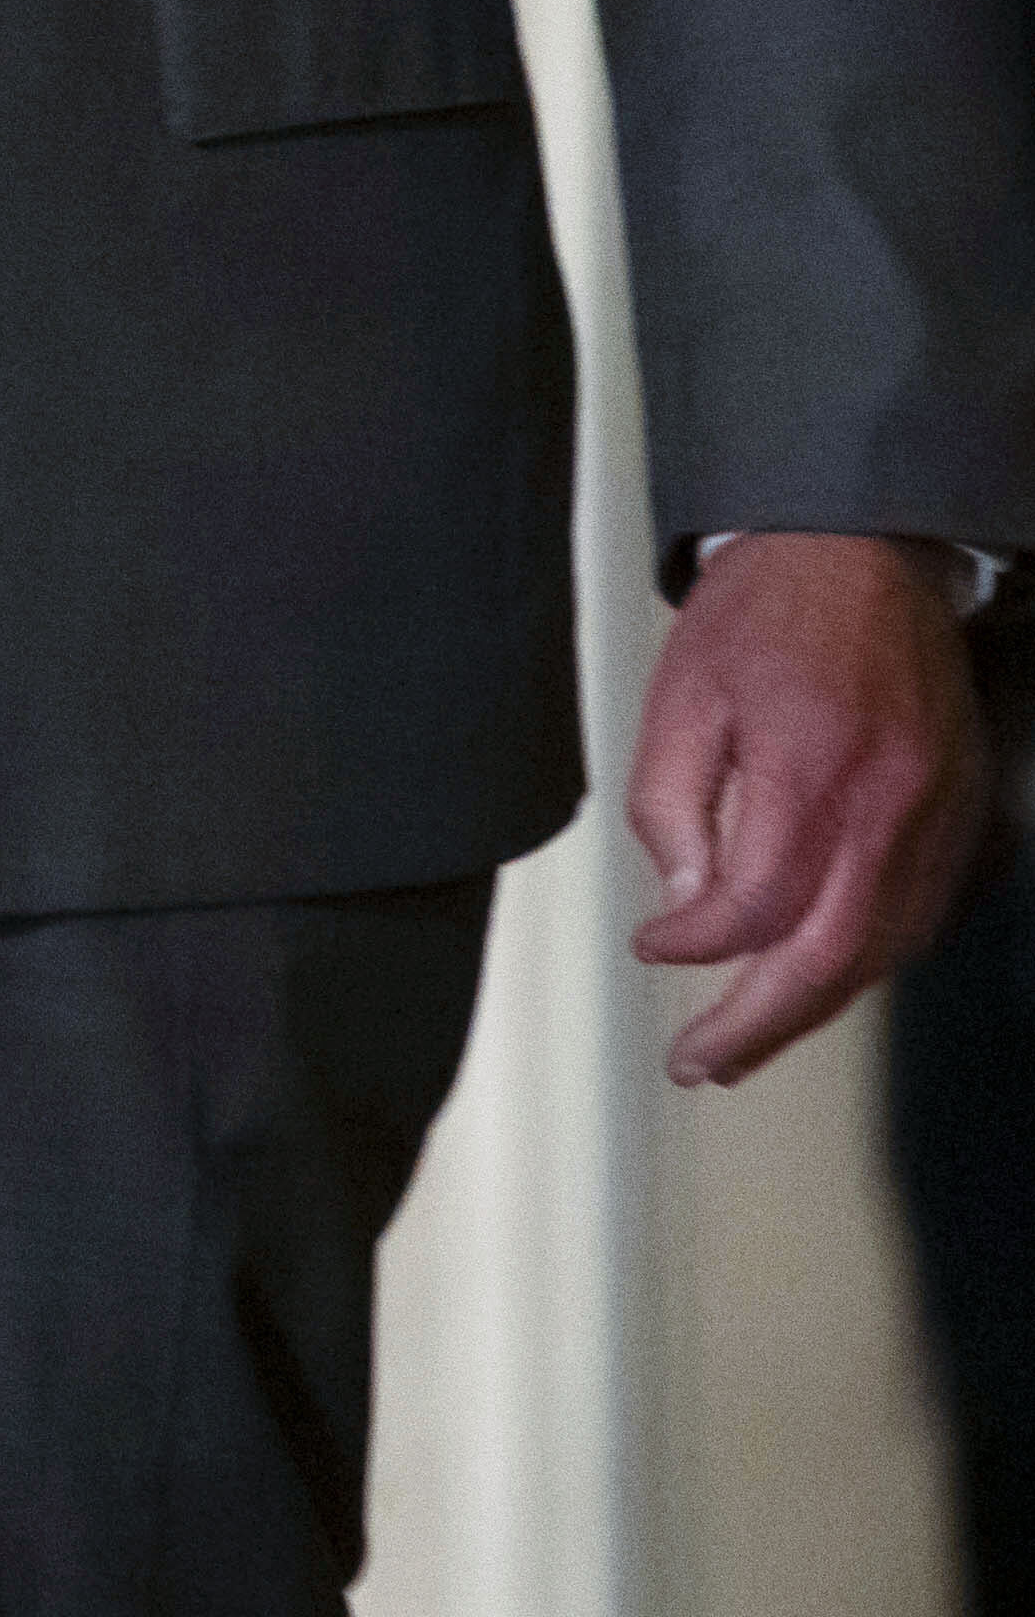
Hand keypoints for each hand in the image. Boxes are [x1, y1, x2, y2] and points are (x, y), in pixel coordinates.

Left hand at [629, 530, 991, 1088]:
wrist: (861, 551)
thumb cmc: (763, 614)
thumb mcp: (679, 697)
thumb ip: (674, 809)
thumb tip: (684, 908)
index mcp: (814, 768)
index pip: (759, 905)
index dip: (697, 945)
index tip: (652, 950)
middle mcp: (893, 803)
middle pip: (836, 955)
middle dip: (764, 1025)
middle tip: (703, 1065)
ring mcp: (941, 813)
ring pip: (886, 949)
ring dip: (814, 1007)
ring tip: (745, 1040)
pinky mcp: (964, 814)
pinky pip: (919, 915)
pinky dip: (864, 960)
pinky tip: (812, 975)